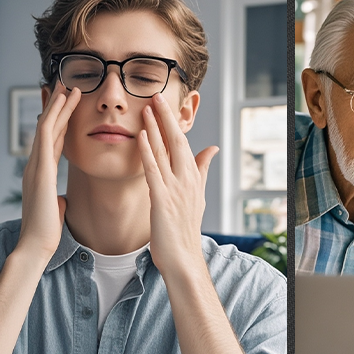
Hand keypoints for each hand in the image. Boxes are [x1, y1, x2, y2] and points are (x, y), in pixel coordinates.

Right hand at [16, 87, 79, 263]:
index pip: (51, 140)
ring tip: (69, 85)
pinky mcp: (40, 168)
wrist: (37, 244)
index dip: (59, 120)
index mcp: (41, 172)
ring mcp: (36, 164)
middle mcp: (36, 164)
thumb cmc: (46, 230)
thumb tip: (60, 200)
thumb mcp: (53, 208)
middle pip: (47, 127)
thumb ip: (55, 199)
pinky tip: (65, 102)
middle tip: (66, 83)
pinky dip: (55, 116)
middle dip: (57, 105)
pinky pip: (46, 135)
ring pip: (46, 125)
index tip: (68, 104)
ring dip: (58, 104)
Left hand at [138, 93, 217, 275]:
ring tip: (147, 108)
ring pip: (165, 152)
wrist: (183, 258)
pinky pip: (154, 171)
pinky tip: (141, 137)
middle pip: (177, 142)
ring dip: (155, 129)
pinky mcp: (162, 200)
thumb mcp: (197, 196)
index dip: (174, 122)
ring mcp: (175, 189)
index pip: (184, 143)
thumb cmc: (185, 230)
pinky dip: (148, 152)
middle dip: (166, 118)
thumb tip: (212, 148)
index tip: (165, 103)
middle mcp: (186, 180)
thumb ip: (202, 170)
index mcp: (193, 178)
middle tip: (157, 95)